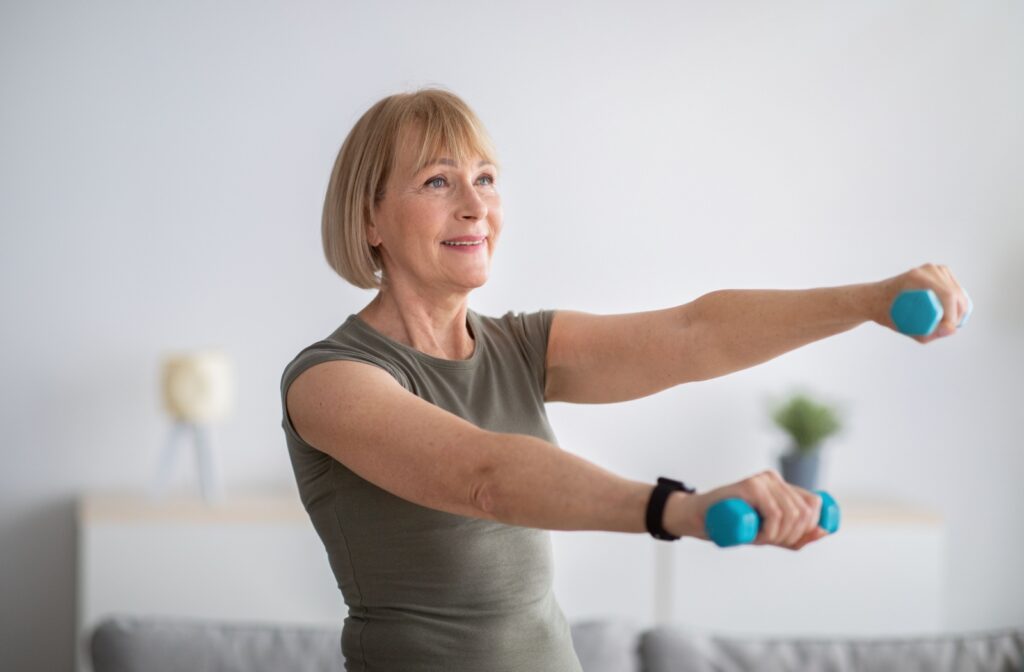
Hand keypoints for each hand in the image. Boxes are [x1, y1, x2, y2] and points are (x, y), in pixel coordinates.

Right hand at [665, 469, 828, 550]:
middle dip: (792, 535)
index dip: (810, 527)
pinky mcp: (749, 486)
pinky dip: (771, 531)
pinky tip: (759, 537)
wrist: (698, 518)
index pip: (814, 504)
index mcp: (783, 486)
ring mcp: (761, 480)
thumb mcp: (770, 533)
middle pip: (804, 512)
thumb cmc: (733, 525)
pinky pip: (774, 513)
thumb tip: (824, 532)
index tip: (791, 541)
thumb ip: (797, 535)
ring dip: (779, 536)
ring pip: (791, 514)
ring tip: (760, 539)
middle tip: (770, 542)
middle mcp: (774, 479)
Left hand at [872, 263, 970, 343]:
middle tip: (947, 329)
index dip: (953, 315)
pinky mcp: (938, 272)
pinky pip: (956, 289)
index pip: (947, 295)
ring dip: (959, 310)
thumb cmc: (888, 314)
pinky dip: (957, 302)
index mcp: (917, 278)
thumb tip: (952, 330)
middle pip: (955, 294)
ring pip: (958, 292)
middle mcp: (928, 270)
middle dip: (958, 315)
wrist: (875, 298)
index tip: (947, 330)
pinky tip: (949, 313)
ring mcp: (934, 269)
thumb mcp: (906, 328)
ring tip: (946, 323)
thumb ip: (929, 333)